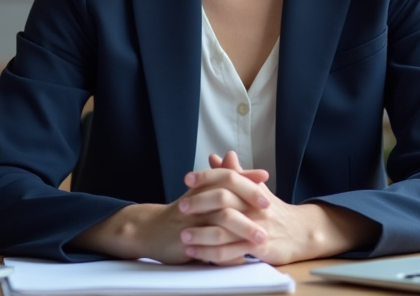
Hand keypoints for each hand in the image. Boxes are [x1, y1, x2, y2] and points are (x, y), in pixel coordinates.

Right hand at [71, 156, 270, 263]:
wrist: (149, 230)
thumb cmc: (181, 211)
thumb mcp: (200, 190)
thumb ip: (224, 177)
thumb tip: (243, 162)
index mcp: (200, 188)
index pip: (226, 178)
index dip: (247, 181)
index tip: (267, 183)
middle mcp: (195, 203)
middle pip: (225, 200)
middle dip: (249, 207)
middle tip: (270, 212)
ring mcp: (190, 224)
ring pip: (219, 226)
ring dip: (242, 232)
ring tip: (261, 239)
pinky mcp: (186, 245)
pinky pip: (210, 251)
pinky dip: (228, 255)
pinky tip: (243, 258)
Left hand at [183, 152, 378, 265]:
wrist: (300, 232)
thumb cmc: (272, 210)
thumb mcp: (255, 189)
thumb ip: (235, 174)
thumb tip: (219, 156)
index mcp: (252, 190)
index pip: (227, 178)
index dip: (207, 176)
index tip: (187, 179)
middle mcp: (254, 207)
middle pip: (224, 201)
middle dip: (201, 205)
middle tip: (181, 208)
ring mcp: (256, 227)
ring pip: (225, 230)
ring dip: (202, 235)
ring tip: (184, 237)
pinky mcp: (259, 248)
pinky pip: (232, 253)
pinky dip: (212, 254)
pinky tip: (197, 254)